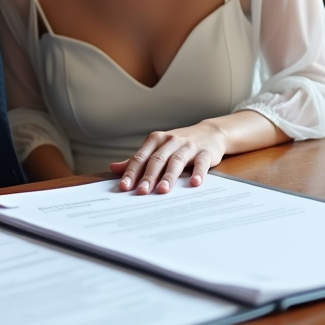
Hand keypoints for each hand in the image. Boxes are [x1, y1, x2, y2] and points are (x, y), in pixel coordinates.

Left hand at [109, 121, 229, 194]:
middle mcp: (170, 141)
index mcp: (155, 140)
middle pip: (157, 160)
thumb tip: (113, 168)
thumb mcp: (158, 148)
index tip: (124, 187)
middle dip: (148, 176)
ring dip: (169, 176)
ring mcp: (188, 146)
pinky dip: (198, 173)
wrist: (210, 132)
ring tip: (163, 191)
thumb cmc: (179, 144)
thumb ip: (138, 160)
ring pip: (176, 161)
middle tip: (142, 192)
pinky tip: (195, 183)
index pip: (140, 157)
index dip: (131, 172)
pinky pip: (201, 163)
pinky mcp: (205, 152)